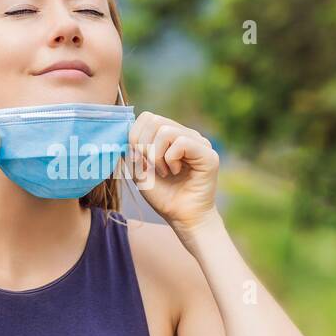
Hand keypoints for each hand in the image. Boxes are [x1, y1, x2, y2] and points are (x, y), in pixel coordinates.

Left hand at [126, 111, 219, 233]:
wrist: (182, 217)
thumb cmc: (163, 196)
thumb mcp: (139, 172)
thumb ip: (133, 152)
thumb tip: (127, 136)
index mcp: (170, 136)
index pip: (147, 117)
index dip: (135, 136)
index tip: (138, 160)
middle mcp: (186, 134)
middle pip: (154, 119)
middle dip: (143, 145)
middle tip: (150, 166)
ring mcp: (198, 142)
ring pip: (166, 130)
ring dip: (157, 155)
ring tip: (164, 172)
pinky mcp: (208, 154)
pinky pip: (180, 142)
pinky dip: (170, 160)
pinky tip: (175, 172)